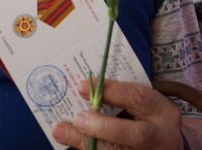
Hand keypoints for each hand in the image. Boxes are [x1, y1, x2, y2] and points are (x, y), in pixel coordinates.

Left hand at [52, 79, 182, 148]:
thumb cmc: (149, 116)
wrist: (168, 144)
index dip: (111, 92)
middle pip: (133, 135)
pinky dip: (89, 149)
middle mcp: (158, 138)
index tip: (81, 86)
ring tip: (61, 131)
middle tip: (78, 118)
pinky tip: (71, 141)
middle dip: (102, 128)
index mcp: (161, 112)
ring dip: (86, 143)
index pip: (137, 98)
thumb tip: (82, 88)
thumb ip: (120, 93)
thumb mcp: (143, 99)